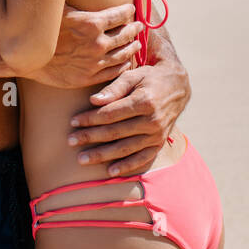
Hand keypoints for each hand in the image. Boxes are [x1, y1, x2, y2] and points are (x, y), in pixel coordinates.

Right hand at [23, 0, 144, 88]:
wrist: (23, 57)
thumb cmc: (37, 26)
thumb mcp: (54, 0)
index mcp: (92, 23)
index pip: (121, 15)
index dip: (129, 11)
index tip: (131, 9)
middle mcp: (97, 44)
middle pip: (126, 34)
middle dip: (134, 29)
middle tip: (139, 26)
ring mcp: (94, 63)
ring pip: (124, 54)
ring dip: (132, 47)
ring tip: (137, 44)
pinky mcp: (88, 78)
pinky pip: (114, 72)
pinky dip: (124, 66)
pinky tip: (125, 62)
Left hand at [67, 54, 190, 175]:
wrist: (178, 87)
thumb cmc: (150, 78)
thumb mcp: (133, 75)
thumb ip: (114, 88)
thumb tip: (93, 100)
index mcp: (145, 101)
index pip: (111, 114)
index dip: (90, 119)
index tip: (73, 122)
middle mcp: (152, 120)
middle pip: (115, 132)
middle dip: (90, 137)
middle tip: (70, 141)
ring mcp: (157, 134)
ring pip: (125, 148)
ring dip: (102, 155)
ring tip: (82, 159)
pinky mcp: (159, 143)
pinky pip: (142, 158)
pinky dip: (126, 166)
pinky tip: (110, 172)